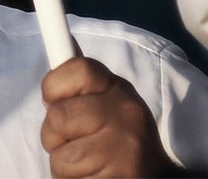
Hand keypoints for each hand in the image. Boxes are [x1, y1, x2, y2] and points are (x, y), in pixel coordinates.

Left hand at [41, 56, 177, 176]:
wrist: (154, 175)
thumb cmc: (118, 138)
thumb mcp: (107, 102)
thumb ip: (82, 82)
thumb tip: (62, 42)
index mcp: (118, 89)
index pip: (76, 68)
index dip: (54, 85)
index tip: (53, 99)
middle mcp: (126, 114)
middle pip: (58, 116)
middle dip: (53, 134)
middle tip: (74, 140)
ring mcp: (125, 150)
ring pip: (60, 156)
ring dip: (63, 164)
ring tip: (87, 162)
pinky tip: (93, 176)